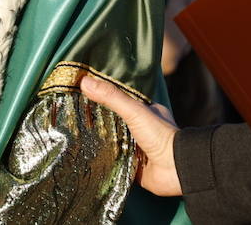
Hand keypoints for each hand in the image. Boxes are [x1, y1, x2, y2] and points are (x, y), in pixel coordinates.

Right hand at [80, 75, 181, 195]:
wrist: (176, 170)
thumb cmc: (161, 135)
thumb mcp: (135, 110)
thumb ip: (111, 96)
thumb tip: (84, 81)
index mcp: (146, 112)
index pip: (120, 100)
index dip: (103, 96)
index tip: (82, 92)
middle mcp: (141, 130)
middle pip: (114, 121)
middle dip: (97, 119)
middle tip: (74, 113)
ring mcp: (136, 148)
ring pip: (112, 141)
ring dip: (98, 139)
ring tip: (74, 131)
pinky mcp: (132, 166)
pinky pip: (113, 160)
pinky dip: (102, 158)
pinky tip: (85, 153)